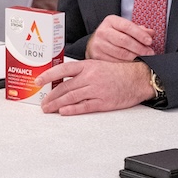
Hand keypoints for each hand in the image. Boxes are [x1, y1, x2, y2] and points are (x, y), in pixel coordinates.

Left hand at [37, 59, 155, 114]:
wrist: (138, 79)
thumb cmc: (119, 73)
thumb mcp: (98, 66)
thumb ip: (82, 72)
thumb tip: (64, 80)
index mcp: (88, 65)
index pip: (64, 69)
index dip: (49, 75)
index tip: (38, 81)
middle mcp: (91, 77)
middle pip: (65, 87)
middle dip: (51, 96)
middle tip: (43, 103)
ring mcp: (97, 90)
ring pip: (71, 97)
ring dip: (57, 104)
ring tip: (48, 109)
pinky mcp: (103, 102)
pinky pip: (84, 106)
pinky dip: (72, 109)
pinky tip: (63, 112)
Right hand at [84, 15, 155, 61]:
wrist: (95, 42)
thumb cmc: (114, 34)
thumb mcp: (124, 27)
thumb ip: (138, 29)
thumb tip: (151, 33)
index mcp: (111, 21)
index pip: (127, 26)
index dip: (140, 34)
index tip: (150, 41)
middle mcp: (103, 31)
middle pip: (124, 41)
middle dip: (139, 48)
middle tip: (149, 52)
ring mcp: (99, 44)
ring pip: (120, 53)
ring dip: (134, 57)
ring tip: (143, 58)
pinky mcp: (97, 56)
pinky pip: (115, 62)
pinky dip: (126, 64)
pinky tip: (133, 63)